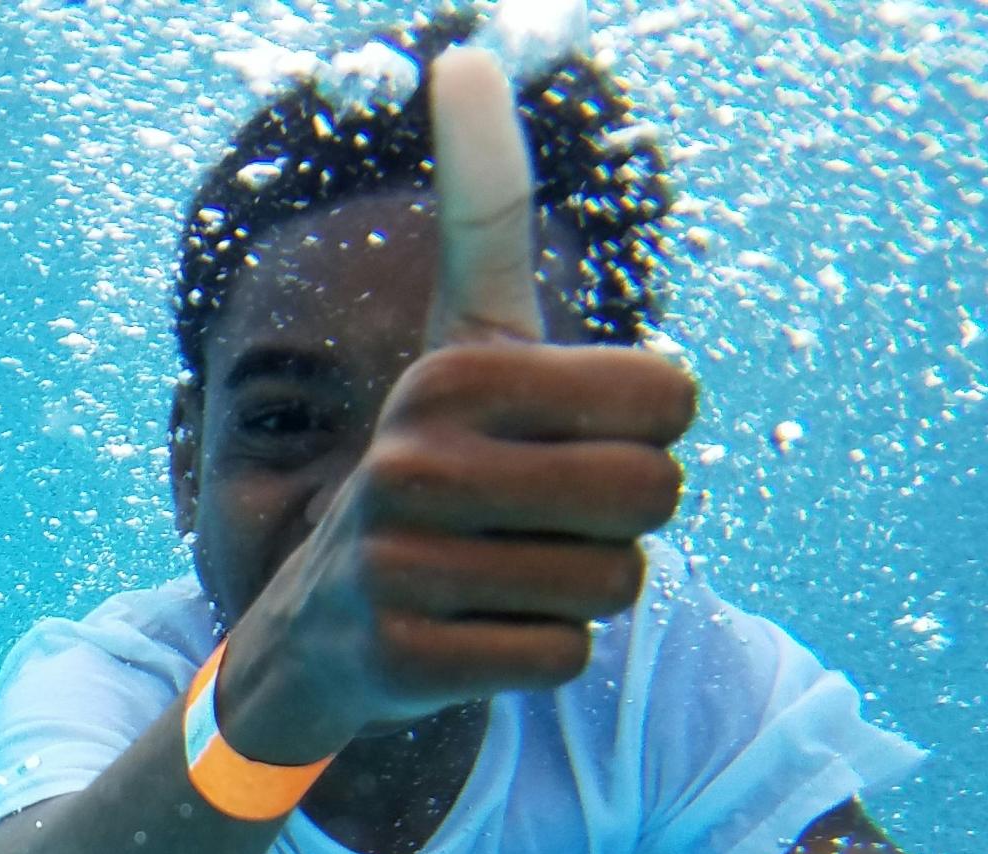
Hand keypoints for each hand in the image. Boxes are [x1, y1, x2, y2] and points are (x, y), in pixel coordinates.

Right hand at [216, 46, 697, 765]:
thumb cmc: (430, 471)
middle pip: (654, 494)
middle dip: (623, 521)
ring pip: (613, 583)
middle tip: (541, 524)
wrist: (317, 634)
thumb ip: (483, 211)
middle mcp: (410, 463)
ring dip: (580, 592)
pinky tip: (472, 635)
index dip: (650, 428)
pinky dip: (536, 656)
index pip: (670, 395)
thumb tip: (464, 54)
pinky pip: (560, 657)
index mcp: (449, 376)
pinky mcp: (402, 659)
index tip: (570, 438)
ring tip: (500, 579)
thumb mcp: (462, 340)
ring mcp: (398, 567)